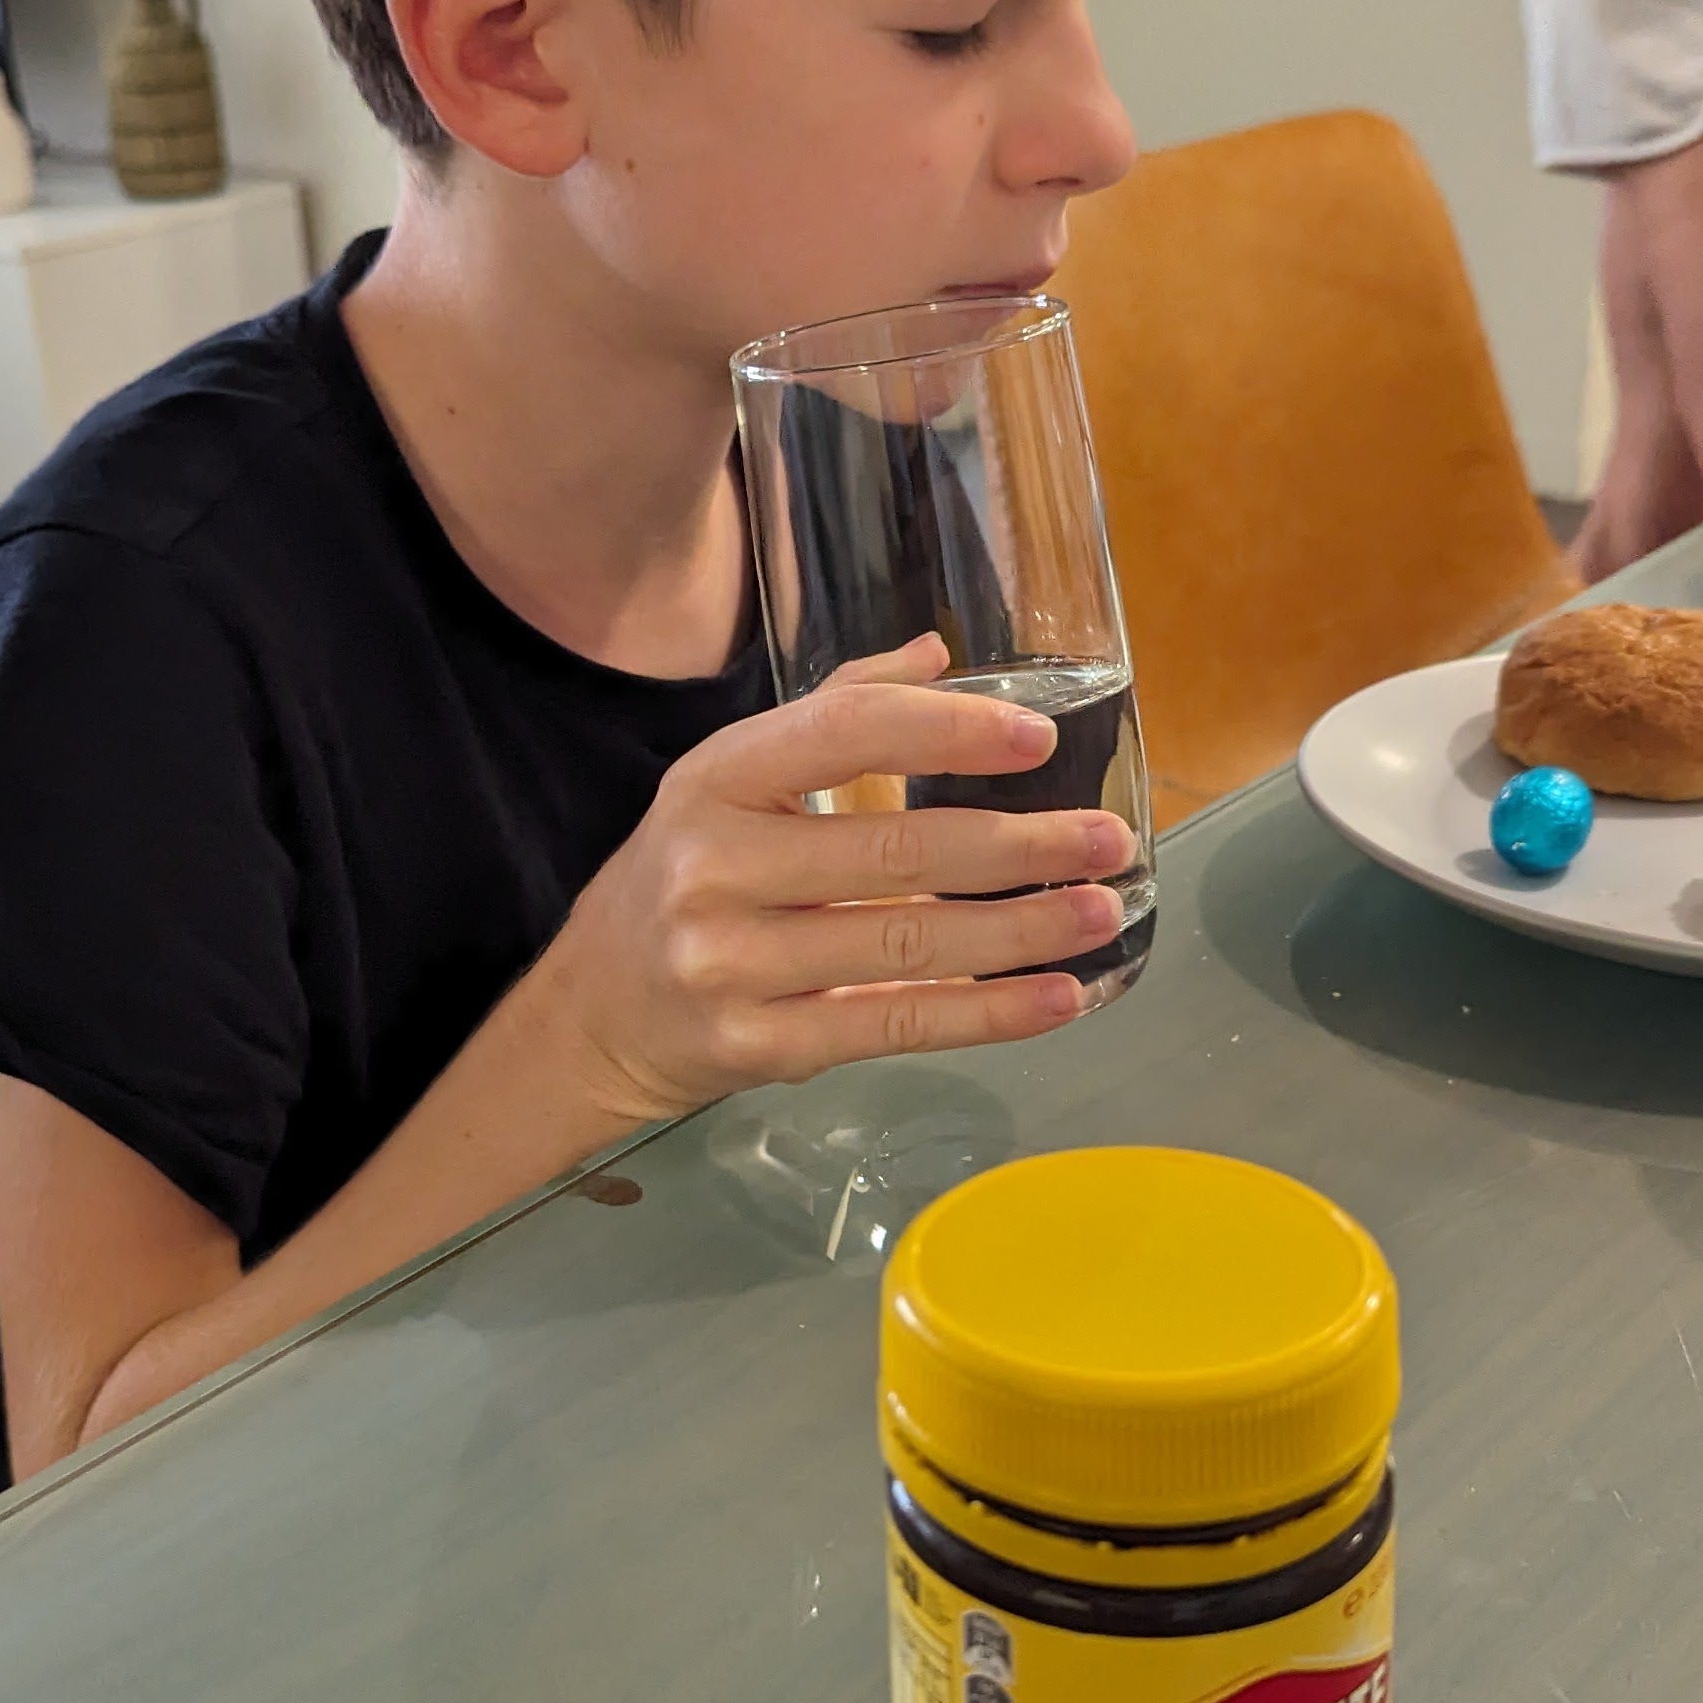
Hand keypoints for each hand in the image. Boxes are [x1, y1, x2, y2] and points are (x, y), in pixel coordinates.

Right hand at [531, 633, 1134, 1123]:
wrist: (594, 1015)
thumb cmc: (683, 880)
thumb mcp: (727, 783)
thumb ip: (830, 716)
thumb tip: (937, 654)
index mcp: (713, 780)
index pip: (841, 735)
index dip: (947, 732)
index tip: (1037, 737)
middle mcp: (716, 868)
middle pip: (895, 851)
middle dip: (1018, 844)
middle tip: (1107, 837)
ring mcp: (734, 965)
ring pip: (908, 946)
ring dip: (1022, 931)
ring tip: (1099, 910)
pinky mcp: (762, 1047)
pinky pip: (896, 1025)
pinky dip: (988, 1014)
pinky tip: (1057, 998)